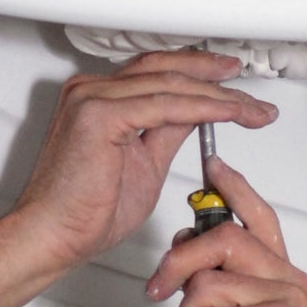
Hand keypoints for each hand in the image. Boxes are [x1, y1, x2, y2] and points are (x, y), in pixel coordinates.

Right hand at [10, 53, 278, 272]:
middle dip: (217, 79)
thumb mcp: (144, 164)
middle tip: (254, 93)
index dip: (200, 74)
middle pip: (166, 69)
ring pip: (171, 85)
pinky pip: (166, 105)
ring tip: (253, 110)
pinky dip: (203, 107)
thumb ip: (167, 133)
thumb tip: (196, 115)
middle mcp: (91, 90)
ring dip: (220, 96)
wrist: (52, 237)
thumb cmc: (84, 213)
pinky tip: (230, 113)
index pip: (157, 73)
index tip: (234, 84)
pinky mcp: (99, 114)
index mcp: (97, 99)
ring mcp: (92, 97)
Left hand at [144, 155, 306, 306]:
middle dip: (179, 260)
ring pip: (207, 280)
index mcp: (283, 279)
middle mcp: (289, 283)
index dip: (234, 187)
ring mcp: (284, 301)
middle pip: (223, 237)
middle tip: (158, 289)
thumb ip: (215, 285)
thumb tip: (186, 246)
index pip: (259, 216)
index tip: (212, 166)